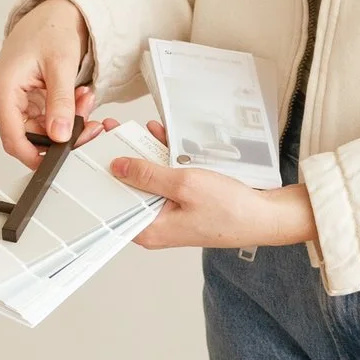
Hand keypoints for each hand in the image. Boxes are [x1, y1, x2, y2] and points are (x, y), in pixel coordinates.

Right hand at [0, 0, 94, 165]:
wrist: (47, 19)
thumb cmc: (48, 31)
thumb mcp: (61, 65)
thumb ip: (61, 102)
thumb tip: (60, 134)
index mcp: (0, 89)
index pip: (13, 139)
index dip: (38, 155)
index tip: (61, 159)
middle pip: (27, 137)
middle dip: (62, 130)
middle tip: (88, 113)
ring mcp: (2, 105)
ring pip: (36, 132)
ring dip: (64, 121)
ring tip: (83, 98)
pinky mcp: (13, 106)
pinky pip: (37, 123)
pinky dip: (59, 115)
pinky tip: (73, 98)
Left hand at [111, 129, 316, 253]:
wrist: (264, 216)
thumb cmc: (229, 210)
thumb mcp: (184, 185)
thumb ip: (148, 175)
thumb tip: (118, 167)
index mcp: (149, 229)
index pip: (113, 205)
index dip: (102, 179)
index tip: (95, 153)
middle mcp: (157, 224)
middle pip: (129, 190)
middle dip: (122, 160)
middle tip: (112, 134)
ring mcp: (171, 214)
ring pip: (149, 181)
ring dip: (144, 155)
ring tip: (134, 131)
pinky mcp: (184, 204)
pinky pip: (167, 180)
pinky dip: (164, 160)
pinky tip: (159, 138)